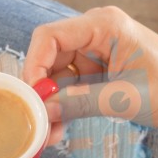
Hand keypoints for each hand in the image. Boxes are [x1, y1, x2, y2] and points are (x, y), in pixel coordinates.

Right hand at [23, 6, 157, 143]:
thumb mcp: (125, 97)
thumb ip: (81, 103)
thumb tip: (43, 110)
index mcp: (103, 26)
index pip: (50, 36)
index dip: (33, 64)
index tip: (31, 95)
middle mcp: (92, 35)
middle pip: (48, 57)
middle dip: (41, 88)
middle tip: (36, 117)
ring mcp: (90, 53)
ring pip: (54, 76)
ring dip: (50, 103)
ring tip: (48, 130)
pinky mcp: (92, 71)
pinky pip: (67, 87)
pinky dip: (61, 107)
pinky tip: (58, 127)